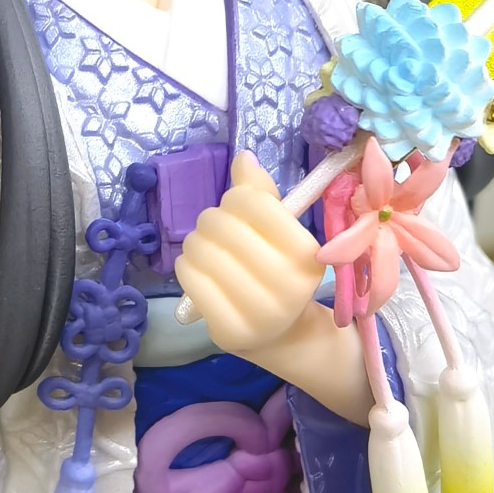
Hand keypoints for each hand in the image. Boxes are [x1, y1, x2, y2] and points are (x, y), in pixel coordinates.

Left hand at [175, 153, 325, 357]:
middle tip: (214, 229)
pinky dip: (186, 265)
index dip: (236, 197)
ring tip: (203, 247)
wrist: (278, 334)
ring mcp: (259, 313)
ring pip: (202, 250)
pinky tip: (196, 268)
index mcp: (307, 255)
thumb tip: (244, 158)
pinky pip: (190, 279)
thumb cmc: (277, 272)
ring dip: (195, 242)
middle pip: (224, 226)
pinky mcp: (230, 331)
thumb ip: (262, 195)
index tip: (235, 207)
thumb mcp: (280, 233)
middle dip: (212, 220)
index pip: (256, 204)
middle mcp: (289, 286)